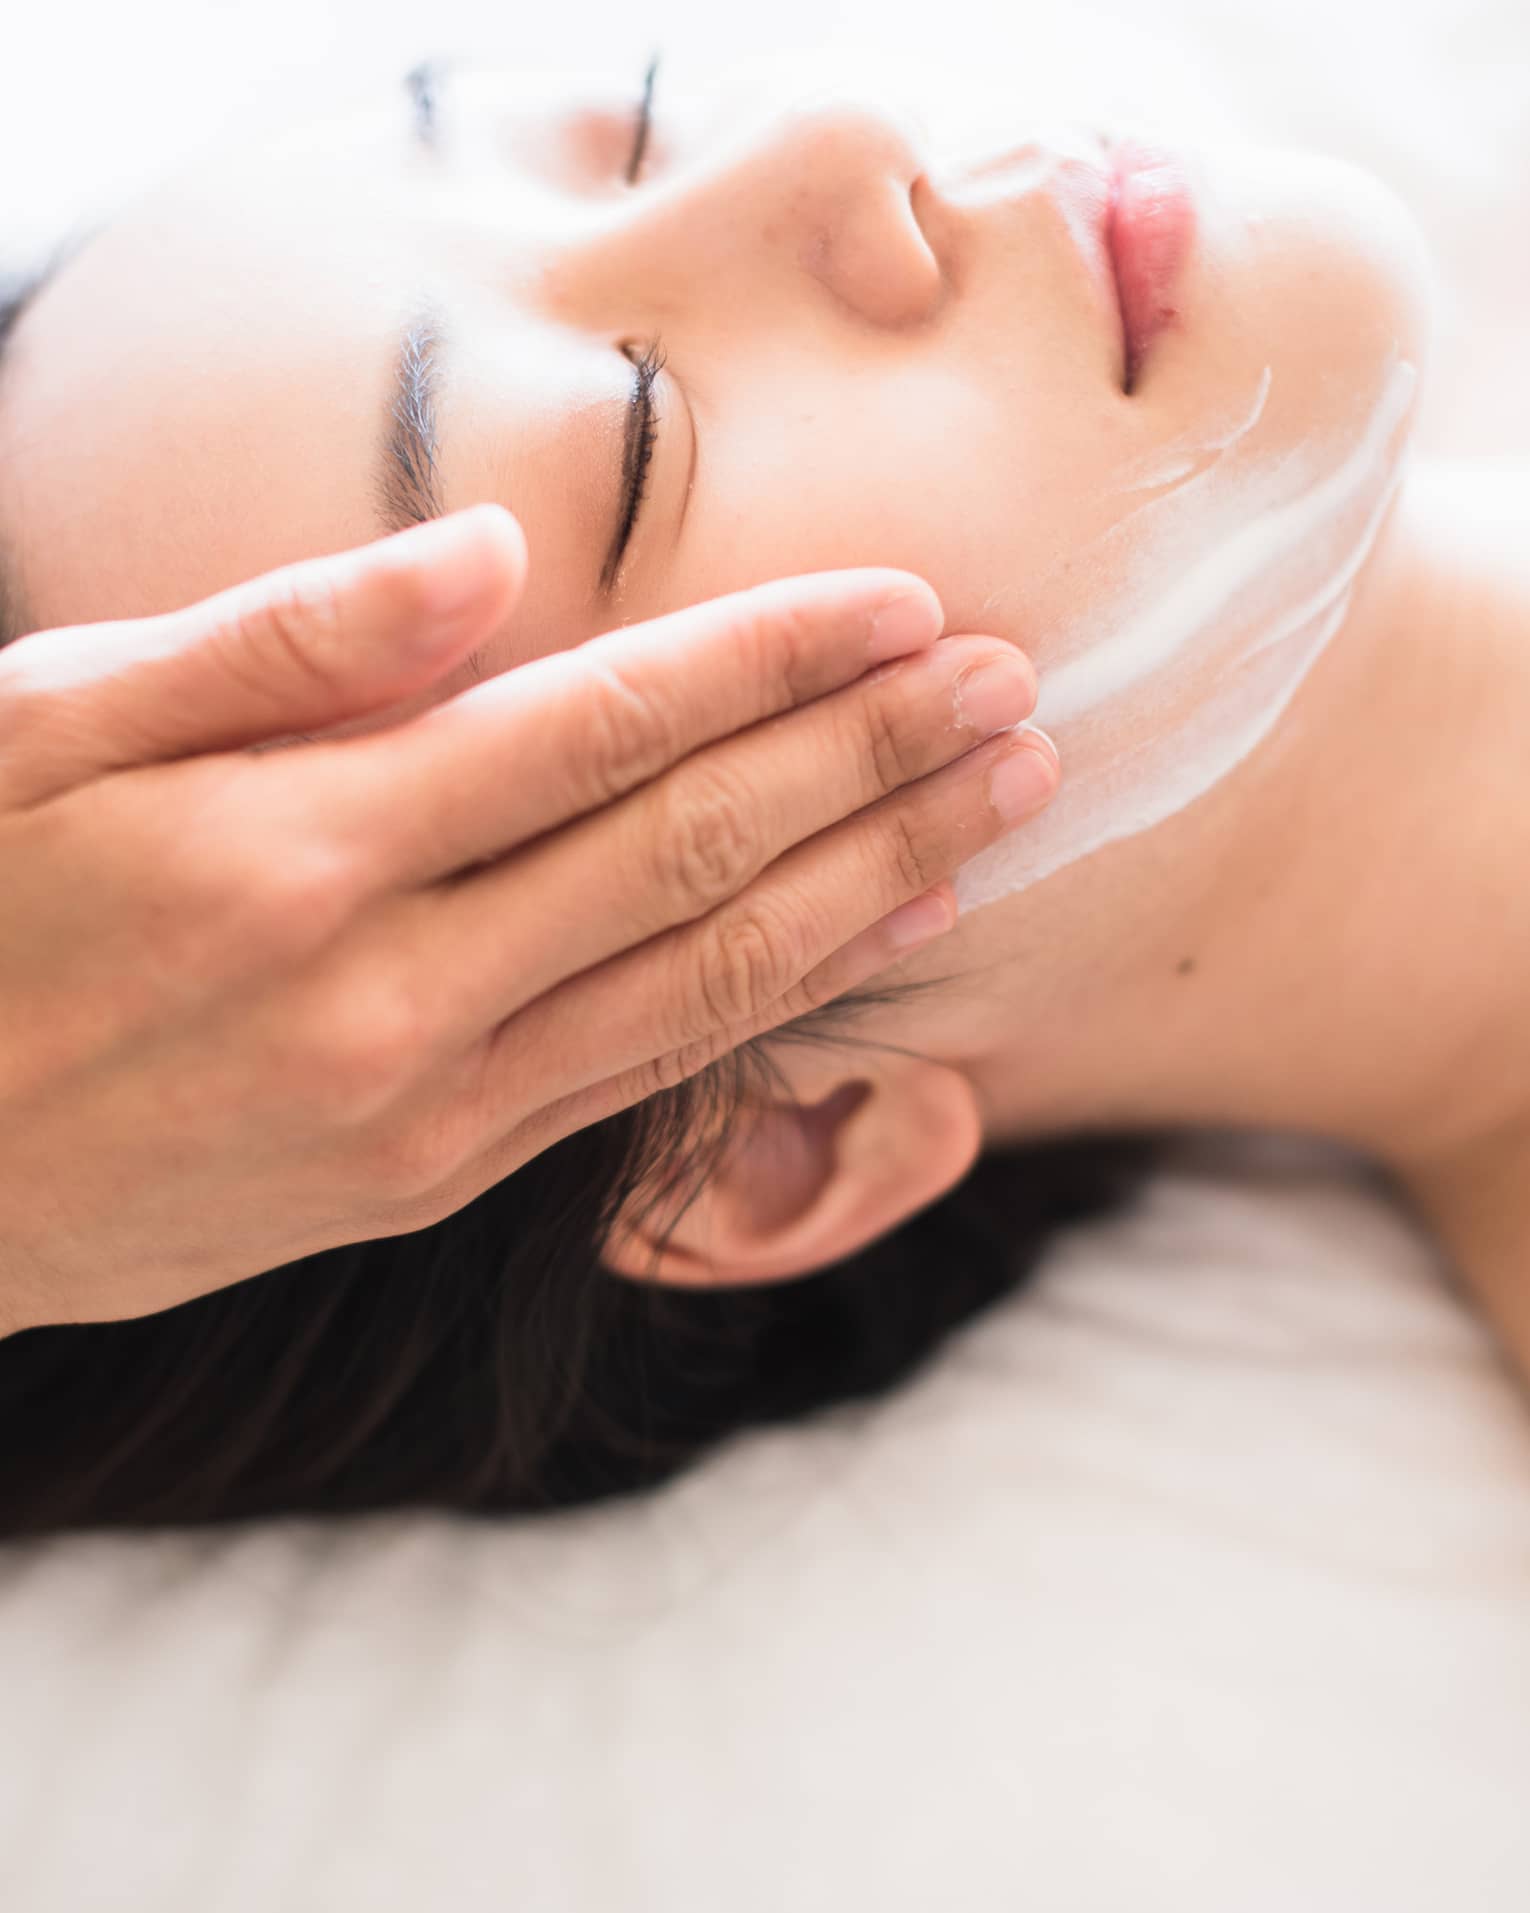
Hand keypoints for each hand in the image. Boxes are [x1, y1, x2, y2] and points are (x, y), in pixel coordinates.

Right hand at [0, 505, 1056, 1331]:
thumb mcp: (53, 728)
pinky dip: (783, 999)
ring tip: (1004, 804)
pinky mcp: (438, 1177)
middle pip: (694, 848)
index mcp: (305, 845)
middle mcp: (396, 987)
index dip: (775, 661)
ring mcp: (430, 1104)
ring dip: (875, 881)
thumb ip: (284, 641)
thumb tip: (486, 557)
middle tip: (1019, 692)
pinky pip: (650, 1078)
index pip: (603, 726)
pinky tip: (879, 938)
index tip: (910, 609)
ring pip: (707, 975)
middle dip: (873, 760)